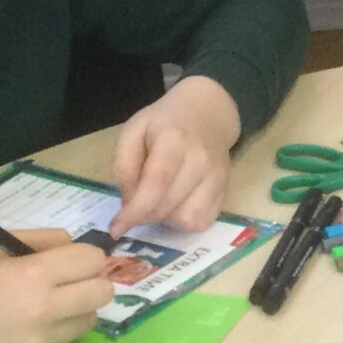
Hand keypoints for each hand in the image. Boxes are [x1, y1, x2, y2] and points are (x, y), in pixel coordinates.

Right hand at [0, 230, 111, 342]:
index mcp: (33, 276)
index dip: (87, 256)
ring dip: (78, 308)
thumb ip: (43, 242)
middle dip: (92, 281)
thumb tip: (77, 247)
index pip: (93, 261)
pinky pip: (66, 342)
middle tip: (69, 280)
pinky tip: (29, 324)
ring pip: (89, 321)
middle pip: (103, 293)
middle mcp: (43, 313)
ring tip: (48, 303)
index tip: (73, 258)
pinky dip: (58, 331)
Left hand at [110, 75, 241, 233]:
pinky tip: (176, 205)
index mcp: (173, 140)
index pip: (155, 184)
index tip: (116, 228)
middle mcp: (201, 160)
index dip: (135, 211)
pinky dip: (184, 222)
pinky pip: (202, 222)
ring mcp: (217, 177)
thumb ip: (124, 166)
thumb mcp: (132, 131)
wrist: (207, 114)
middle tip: (135, 205)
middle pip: (168, 206)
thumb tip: (129, 204)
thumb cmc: (163, 123)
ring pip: (187, 220)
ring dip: (166, 219)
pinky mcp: (226, 191)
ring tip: (159, 201)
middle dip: (144, 215)